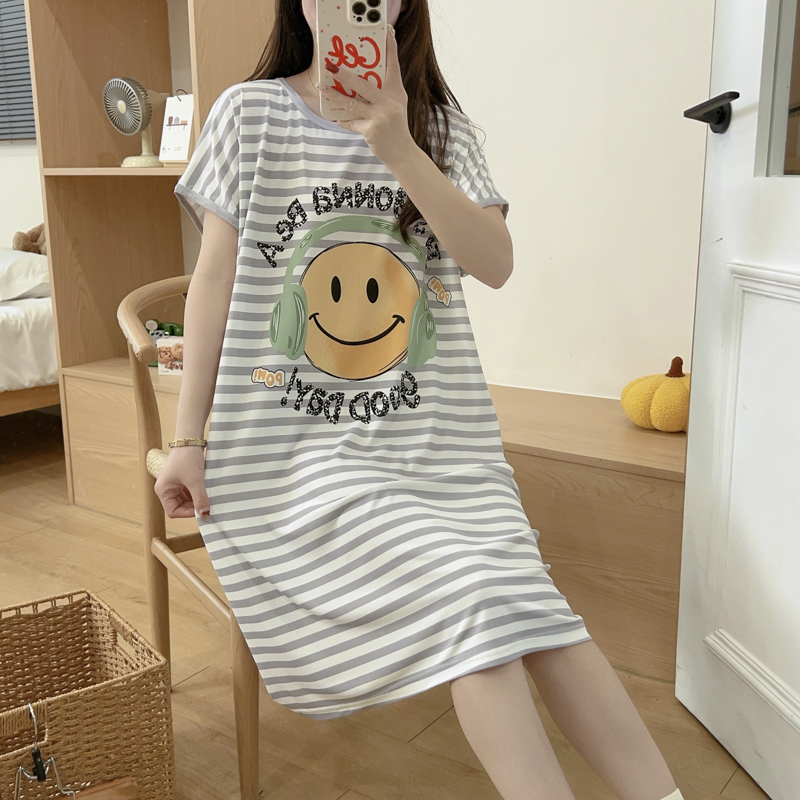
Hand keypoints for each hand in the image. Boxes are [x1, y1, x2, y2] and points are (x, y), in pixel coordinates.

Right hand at [154, 446, 210, 519]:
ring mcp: (175, 484)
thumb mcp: (195, 481)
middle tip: (207, 504)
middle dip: (193, 506)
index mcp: (163, 490)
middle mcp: (167, 488)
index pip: (173, 511)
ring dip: (197, 499)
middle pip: (180, 506)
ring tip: (208, 495)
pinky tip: (207, 490)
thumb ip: (200, 499)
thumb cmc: (187, 458)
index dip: (187, 513)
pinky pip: (190, 491)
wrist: (191, 439)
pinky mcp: (183, 479)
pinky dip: (198, 492)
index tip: (201, 510)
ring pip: (187, 499)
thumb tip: (205, 514)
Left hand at [322, 25, 417, 167]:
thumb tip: (362, 77)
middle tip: (331, 66)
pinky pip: (351, 122)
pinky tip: (334, 117)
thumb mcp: (395, 104)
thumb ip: (383, 91)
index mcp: (396, 92)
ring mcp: (380, 116)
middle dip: (345, 75)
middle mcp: (389, 102)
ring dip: (334, 95)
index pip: (393, 67)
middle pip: (363, 84)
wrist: (402, 152)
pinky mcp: (371, 130)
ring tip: (322, 88)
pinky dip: (342, 120)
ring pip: (352, 103)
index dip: (390, 49)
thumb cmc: (396, 126)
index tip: (387, 33)